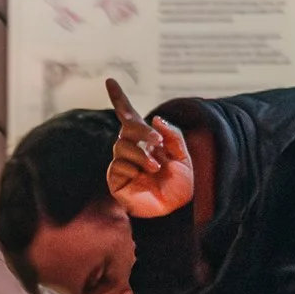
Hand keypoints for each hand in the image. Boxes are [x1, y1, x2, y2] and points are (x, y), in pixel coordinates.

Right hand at [105, 78, 194, 218]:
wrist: (173, 212)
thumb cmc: (179, 186)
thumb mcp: (184, 157)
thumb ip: (172, 135)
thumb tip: (154, 118)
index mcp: (147, 141)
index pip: (129, 116)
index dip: (119, 99)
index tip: (110, 80)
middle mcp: (132, 149)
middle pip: (127, 127)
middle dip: (142, 131)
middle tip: (158, 142)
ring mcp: (122, 163)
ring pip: (122, 145)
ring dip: (141, 153)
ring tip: (155, 168)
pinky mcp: (115, 178)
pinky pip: (119, 163)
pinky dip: (134, 167)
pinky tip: (144, 177)